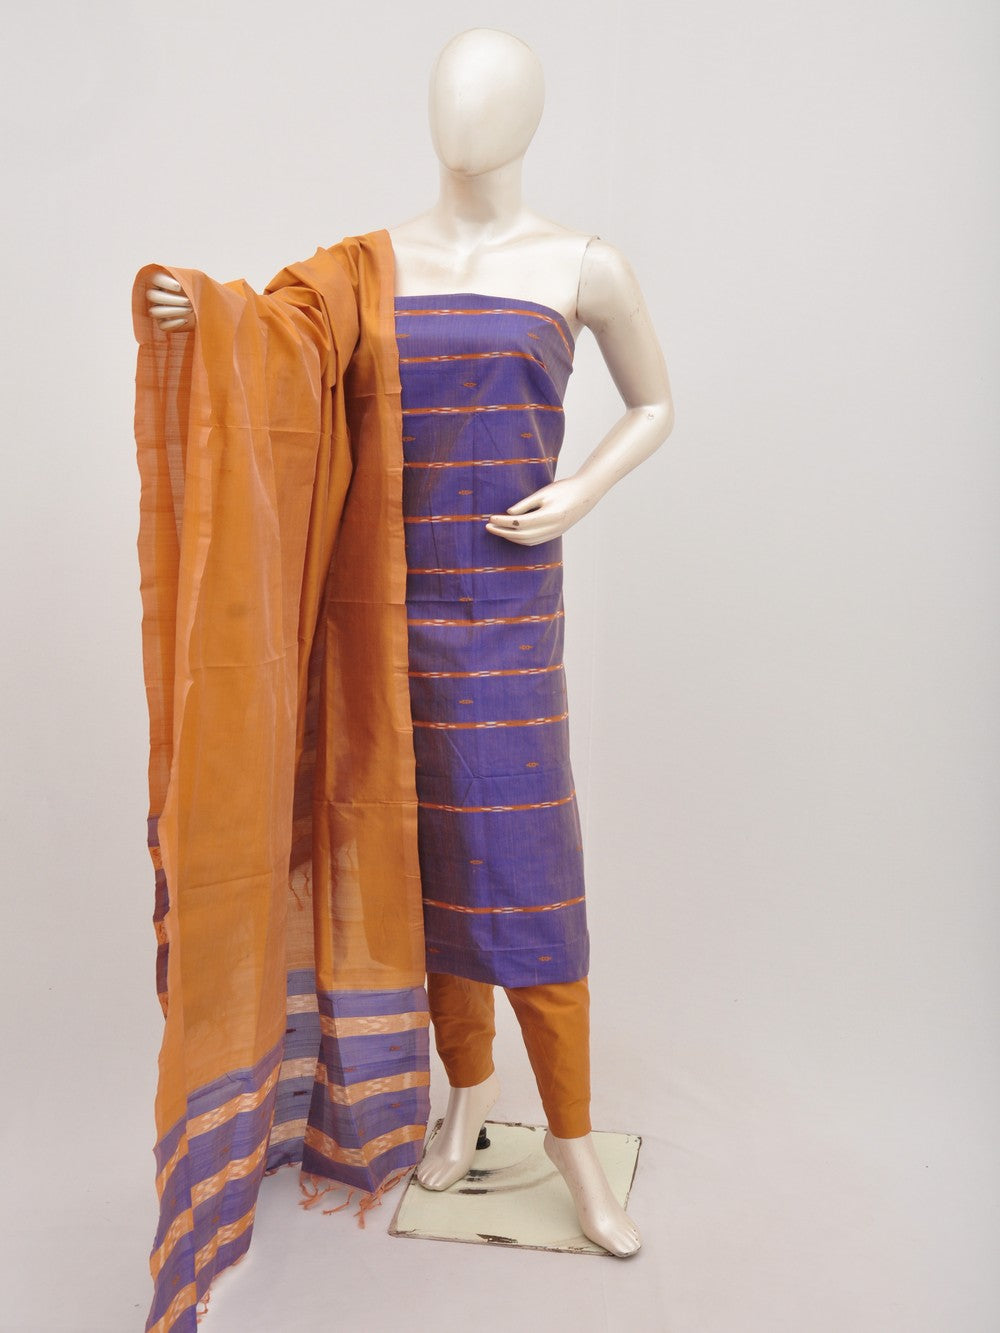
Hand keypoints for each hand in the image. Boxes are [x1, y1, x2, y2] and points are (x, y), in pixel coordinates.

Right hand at [146, 272, 194, 331]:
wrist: (205, 306)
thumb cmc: (199, 289)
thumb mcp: (197, 280)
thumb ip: (191, 277)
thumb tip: (188, 281)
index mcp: (160, 281)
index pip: (155, 279)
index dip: (165, 283)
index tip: (179, 287)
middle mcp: (155, 295)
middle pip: (153, 296)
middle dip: (172, 299)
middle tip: (189, 302)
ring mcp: (158, 310)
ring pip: (155, 312)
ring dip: (173, 311)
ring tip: (190, 309)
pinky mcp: (163, 323)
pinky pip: (162, 326)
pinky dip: (174, 324)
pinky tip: (185, 320)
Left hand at [485, 476, 600, 545]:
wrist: (586, 494)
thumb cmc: (564, 489)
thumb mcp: (543, 493)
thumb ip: (526, 504)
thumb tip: (508, 514)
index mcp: (548, 516)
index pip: (519, 523)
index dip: (503, 522)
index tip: (490, 518)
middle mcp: (551, 528)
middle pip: (521, 536)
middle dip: (503, 532)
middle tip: (488, 526)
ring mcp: (554, 533)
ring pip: (528, 541)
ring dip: (511, 538)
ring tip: (498, 530)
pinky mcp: (555, 534)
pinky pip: (535, 542)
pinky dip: (521, 540)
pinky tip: (512, 534)